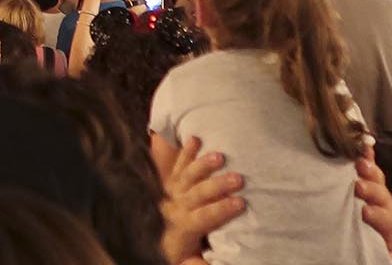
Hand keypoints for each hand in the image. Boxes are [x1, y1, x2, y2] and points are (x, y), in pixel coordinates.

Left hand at [159, 136, 244, 263]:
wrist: (150, 238)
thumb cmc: (178, 248)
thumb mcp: (187, 258)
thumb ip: (200, 261)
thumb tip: (210, 262)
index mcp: (182, 227)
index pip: (203, 217)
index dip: (221, 210)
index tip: (241, 203)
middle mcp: (175, 206)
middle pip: (197, 193)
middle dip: (217, 185)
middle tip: (238, 179)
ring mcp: (171, 192)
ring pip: (187, 176)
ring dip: (204, 166)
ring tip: (220, 156)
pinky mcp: (170, 182)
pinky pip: (177, 165)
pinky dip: (186, 152)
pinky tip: (195, 139)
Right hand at [354, 152, 391, 260]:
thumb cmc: (379, 236)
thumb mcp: (384, 247)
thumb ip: (382, 253)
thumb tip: (388, 261)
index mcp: (386, 221)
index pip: (381, 217)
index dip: (375, 214)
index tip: (365, 211)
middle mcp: (383, 202)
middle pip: (378, 194)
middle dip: (369, 189)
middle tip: (358, 185)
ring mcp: (378, 186)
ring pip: (375, 175)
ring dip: (367, 166)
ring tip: (359, 158)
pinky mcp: (372, 175)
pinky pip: (370, 159)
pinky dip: (366, 150)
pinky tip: (362, 139)